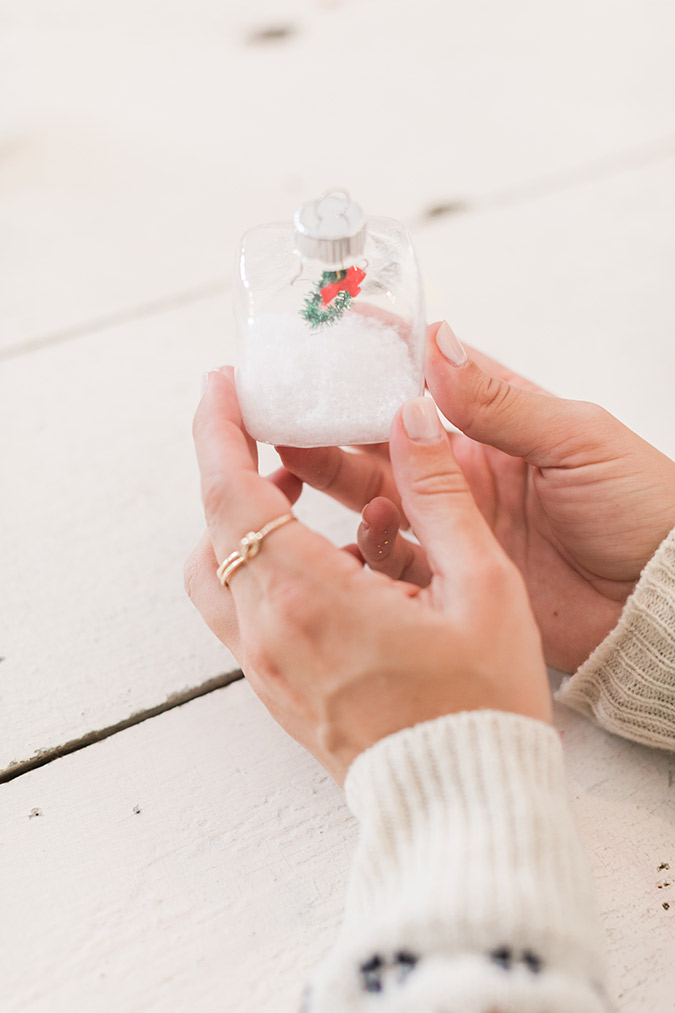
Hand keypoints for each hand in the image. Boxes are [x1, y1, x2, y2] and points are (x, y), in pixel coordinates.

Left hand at [185, 369, 549, 784]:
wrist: (461, 803)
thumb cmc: (480, 701)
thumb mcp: (480, 587)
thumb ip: (438, 495)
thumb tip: (410, 419)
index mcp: (310, 598)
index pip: (231, 492)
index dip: (218, 429)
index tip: (221, 386)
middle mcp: (268, 632)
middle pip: (214, 525)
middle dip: (232, 464)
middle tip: (270, 431)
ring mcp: (264, 666)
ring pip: (215, 570)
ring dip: (241, 521)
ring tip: (302, 496)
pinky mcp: (274, 688)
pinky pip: (241, 609)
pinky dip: (259, 566)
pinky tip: (329, 563)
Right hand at [278, 322, 674, 672]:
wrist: (662, 602)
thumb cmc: (641, 507)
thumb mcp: (577, 441)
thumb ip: (503, 402)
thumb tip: (439, 344)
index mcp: (495, 427)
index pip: (422, 382)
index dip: (372, 359)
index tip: (322, 337)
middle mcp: (464, 473)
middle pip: (380, 440)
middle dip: (329, 420)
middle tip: (281, 406)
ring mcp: (456, 525)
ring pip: (376, 495)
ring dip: (334, 476)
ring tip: (298, 457)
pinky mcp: (455, 578)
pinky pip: (397, 559)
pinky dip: (374, 542)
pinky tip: (365, 527)